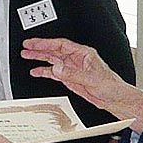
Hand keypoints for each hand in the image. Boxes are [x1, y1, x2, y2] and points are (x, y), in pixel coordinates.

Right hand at [22, 37, 142, 128]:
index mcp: (84, 54)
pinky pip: (55, 73)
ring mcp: (73, 69)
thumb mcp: (92, 79)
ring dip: (40, 58)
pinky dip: (45, 71)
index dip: (46, 43)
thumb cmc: (112, 86)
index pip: (61, 45)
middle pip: (54, 50)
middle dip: (39, 48)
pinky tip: (36, 71)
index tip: (33, 43)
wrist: (116, 99)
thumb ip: (73, 73)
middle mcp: (77, 59)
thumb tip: (57, 67)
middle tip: (26, 47)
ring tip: (26, 56)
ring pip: (53, 60)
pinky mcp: (71, 79)